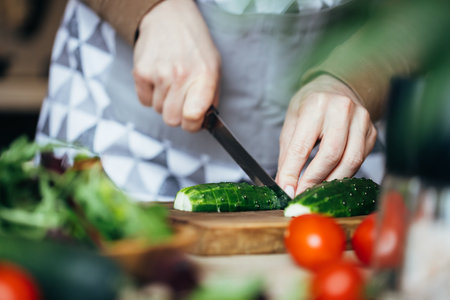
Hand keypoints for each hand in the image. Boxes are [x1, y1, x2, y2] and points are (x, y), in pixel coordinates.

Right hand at [133, 0, 220, 131]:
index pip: (193, 117)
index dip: (193, 124)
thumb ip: (211, 96)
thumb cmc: (193, 44)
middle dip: (177, 114)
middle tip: (181, 99)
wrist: (169, 17)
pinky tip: (158, 78)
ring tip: (170, 81)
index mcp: (204, 76)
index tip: (194, 120)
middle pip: (172, 120)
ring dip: (164, 102)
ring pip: (158, 110)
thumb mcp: (213, 67)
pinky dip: (150, 94)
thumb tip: (204, 122)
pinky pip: (144, 101)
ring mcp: (159, 74)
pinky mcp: (140, 72)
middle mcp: (181, 76)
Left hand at [276, 75, 376, 196]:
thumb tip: (285, 184)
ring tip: (316, 190)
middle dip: (314, 180)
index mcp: (315, 105)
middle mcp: (342, 109)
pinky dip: (344, 173)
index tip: (287, 191)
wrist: (336, 88)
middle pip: (331, 155)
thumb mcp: (292, 121)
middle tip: (302, 194)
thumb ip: (288, 153)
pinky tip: (332, 178)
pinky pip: (360, 159)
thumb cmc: (310, 105)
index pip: (302, 146)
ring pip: (351, 160)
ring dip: (332, 181)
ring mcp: (361, 120)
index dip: (293, 172)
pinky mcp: (372, 132)